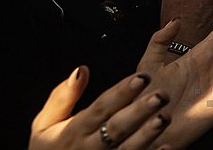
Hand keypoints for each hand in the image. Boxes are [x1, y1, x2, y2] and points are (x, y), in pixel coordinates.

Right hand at [30, 68, 170, 149]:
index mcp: (75, 130)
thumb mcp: (44, 125)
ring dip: (148, 134)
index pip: (101, 107)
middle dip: (139, 111)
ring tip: (165, 117)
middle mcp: (91, 146)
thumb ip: (62, 97)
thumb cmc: (50, 148)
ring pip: (128, 148)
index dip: (122, 92)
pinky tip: (167, 146)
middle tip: (161, 95)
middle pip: (118, 127)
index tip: (142, 76)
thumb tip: (81, 69)